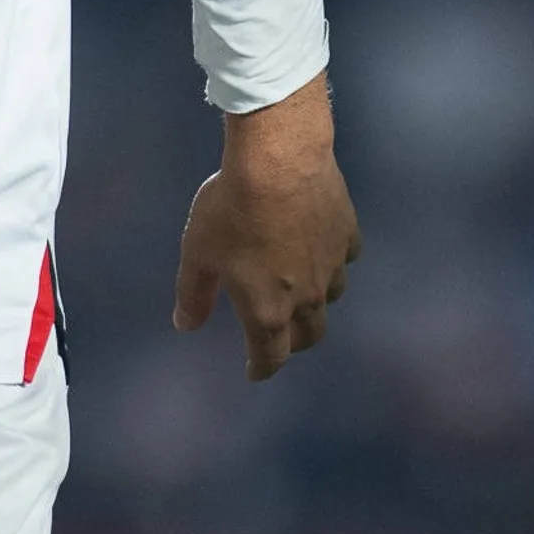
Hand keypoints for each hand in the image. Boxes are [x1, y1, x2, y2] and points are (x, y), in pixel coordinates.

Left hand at [171, 71, 359, 378]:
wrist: (279, 161)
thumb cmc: (231, 210)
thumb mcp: (197, 254)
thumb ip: (193, 295)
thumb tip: (185, 325)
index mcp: (267, 310)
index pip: (270, 356)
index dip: (262, 368)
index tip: (256, 371)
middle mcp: (306, 297)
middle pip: (310, 335)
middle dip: (294, 343)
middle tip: (281, 338)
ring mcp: (332, 265)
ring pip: (332, 297)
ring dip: (317, 303)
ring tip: (303, 293)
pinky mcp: (347, 233)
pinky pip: (345, 257)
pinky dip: (334, 260)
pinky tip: (323, 248)